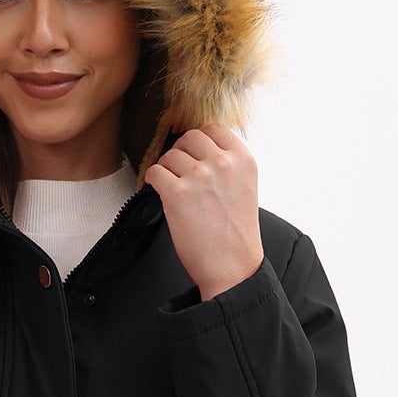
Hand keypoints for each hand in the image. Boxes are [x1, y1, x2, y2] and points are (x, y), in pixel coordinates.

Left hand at [144, 124, 265, 301]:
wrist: (231, 267)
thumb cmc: (236, 234)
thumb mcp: (244, 188)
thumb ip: (227, 164)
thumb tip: (199, 149)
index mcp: (243, 159)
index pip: (214, 129)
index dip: (199, 141)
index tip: (193, 154)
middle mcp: (223, 163)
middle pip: (189, 137)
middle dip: (180, 152)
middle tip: (179, 172)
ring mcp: (199, 177)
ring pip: (170, 155)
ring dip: (167, 170)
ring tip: (173, 188)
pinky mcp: (177, 194)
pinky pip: (155, 172)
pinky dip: (153, 181)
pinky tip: (161, 193)